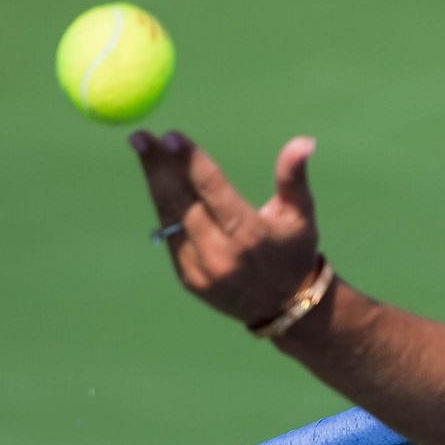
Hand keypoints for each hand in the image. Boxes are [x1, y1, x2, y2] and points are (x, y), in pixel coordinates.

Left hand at [130, 130, 320, 326]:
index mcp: (249, 234)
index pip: (211, 188)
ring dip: (154, 182)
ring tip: (141, 150)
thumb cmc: (295, 252)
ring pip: (170, 217)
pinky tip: (155, 181)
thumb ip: (294, 178)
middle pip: (182, 200)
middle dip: (159, 165)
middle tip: (141, 136)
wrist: (287, 308)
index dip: (189, 160)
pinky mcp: (189, 279)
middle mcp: (222, 254)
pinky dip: (163, 207)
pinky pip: (170, 236)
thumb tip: (303, 141)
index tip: (170, 135)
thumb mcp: (301, 215)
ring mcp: (202, 269)